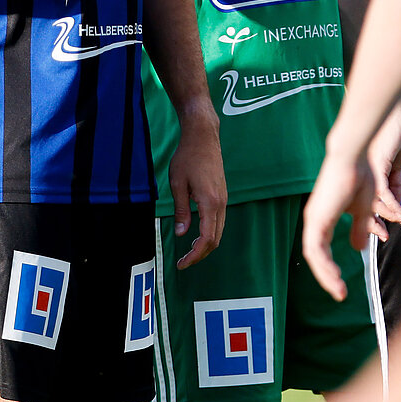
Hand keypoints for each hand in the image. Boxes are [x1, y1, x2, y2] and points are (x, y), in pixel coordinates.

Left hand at [168, 103, 226, 268]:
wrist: (203, 137)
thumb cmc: (187, 158)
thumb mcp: (177, 184)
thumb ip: (181, 210)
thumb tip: (182, 234)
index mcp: (210, 202)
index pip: (207, 238)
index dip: (195, 255)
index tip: (182, 264)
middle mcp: (221, 203)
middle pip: (216, 239)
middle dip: (200, 254)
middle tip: (183, 262)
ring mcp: (224, 199)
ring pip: (219, 231)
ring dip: (205, 244)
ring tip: (188, 251)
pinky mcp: (222, 195)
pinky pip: (219, 221)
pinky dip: (209, 233)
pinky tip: (196, 233)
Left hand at [301, 139, 374, 299]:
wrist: (355, 158)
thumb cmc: (360, 177)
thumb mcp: (363, 210)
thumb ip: (360, 228)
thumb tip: (359, 248)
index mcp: (324, 217)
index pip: (322, 249)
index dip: (330, 267)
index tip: (342, 283)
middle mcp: (315, 219)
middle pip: (316, 256)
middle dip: (327, 276)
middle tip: (340, 293)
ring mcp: (313, 219)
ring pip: (314, 256)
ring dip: (326, 275)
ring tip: (339, 291)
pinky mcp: (316, 218)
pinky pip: (315, 249)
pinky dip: (324, 265)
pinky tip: (335, 277)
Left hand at [366, 106, 400, 240]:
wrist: (396, 115)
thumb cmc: (394, 137)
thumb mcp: (395, 167)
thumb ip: (394, 186)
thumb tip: (396, 206)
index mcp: (362, 176)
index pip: (362, 205)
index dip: (370, 221)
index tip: (382, 233)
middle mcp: (361, 175)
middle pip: (363, 207)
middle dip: (373, 224)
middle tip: (384, 237)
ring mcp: (367, 171)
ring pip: (373, 202)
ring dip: (388, 215)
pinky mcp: (377, 166)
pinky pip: (383, 192)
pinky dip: (393, 204)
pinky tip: (400, 213)